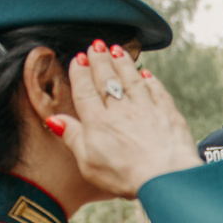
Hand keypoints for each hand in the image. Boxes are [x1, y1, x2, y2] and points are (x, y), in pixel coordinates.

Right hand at [49, 42, 197, 197]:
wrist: (165, 177)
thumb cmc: (125, 176)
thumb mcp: (88, 163)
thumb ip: (72, 137)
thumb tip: (54, 119)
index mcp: (98, 123)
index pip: (85, 91)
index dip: (80, 73)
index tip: (78, 59)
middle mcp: (121, 111)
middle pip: (107, 80)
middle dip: (100, 60)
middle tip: (96, 46)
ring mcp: (146, 109)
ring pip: (131, 79)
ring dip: (123, 63)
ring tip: (116, 50)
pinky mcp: (168, 113)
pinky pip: (157, 90)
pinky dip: (150, 80)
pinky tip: (146, 73)